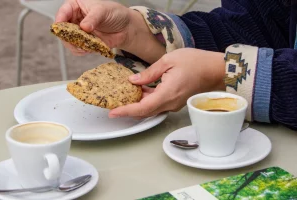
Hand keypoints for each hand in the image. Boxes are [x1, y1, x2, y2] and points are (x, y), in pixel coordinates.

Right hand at [55, 0, 130, 55]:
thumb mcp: (103, 11)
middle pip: (63, 29)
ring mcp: (79, 32)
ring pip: (69, 41)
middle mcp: (75, 19)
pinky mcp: (84, 43)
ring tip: (85, 45)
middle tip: (74, 40)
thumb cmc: (115, 14)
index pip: (63, 12)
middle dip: (67, 36)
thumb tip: (83, 27)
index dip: (60, 19)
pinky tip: (89, 49)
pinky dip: (82, 51)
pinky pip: (78, 49)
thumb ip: (93, 18)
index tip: (60, 27)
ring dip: (75, 45)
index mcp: (76, 6)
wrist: (126, 28)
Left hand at [108, 48, 225, 117]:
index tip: (113, 112)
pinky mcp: (177, 101)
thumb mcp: (168, 61)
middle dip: (128, 110)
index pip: (142, 108)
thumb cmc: (195, 62)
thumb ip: (149, 73)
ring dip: (138, 104)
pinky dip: (147, 100)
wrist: (216, 69)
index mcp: (167, 93)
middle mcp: (170, 103)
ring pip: (151, 108)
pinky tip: (141, 90)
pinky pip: (159, 104)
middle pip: (145, 111)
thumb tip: (133, 81)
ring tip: (125, 96)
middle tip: (114, 105)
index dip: (126, 111)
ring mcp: (174, 104)